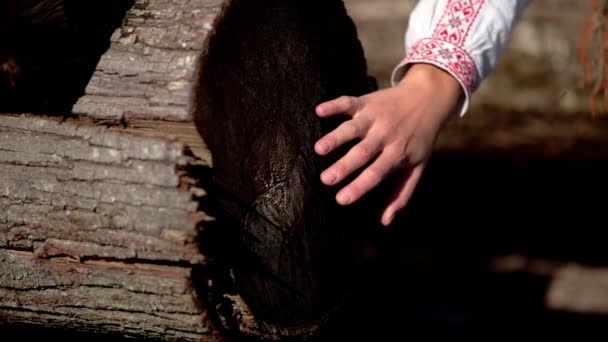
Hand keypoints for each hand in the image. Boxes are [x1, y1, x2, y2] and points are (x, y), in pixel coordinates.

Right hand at [315, 64, 462, 225]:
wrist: (428, 99)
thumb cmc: (419, 138)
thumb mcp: (417, 167)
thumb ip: (401, 194)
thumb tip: (386, 221)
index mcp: (397, 153)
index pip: (376, 173)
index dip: (359, 186)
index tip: (341, 199)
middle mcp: (385, 135)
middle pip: (362, 152)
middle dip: (344, 166)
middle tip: (325, 180)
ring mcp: (375, 117)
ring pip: (353, 128)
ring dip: (335, 137)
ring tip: (319, 149)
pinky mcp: (366, 102)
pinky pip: (349, 102)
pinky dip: (334, 105)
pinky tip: (319, 111)